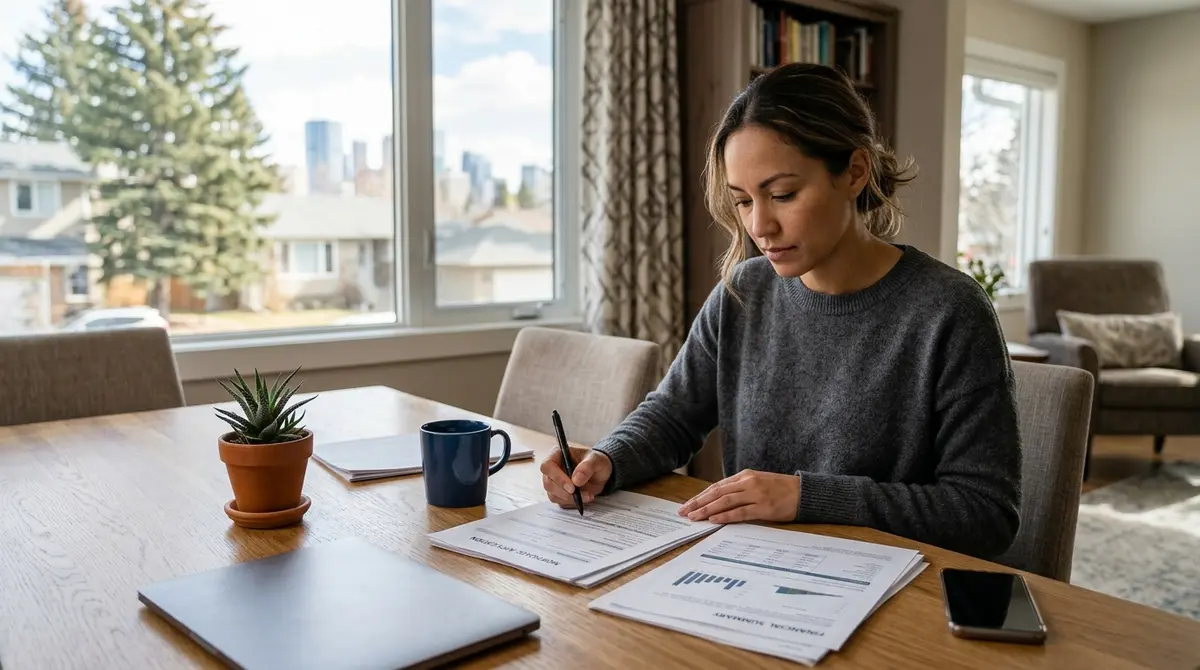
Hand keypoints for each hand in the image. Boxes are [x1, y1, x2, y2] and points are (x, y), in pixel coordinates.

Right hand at [540, 446, 612, 508]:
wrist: (600, 472)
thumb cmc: (596, 461)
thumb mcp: (596, 460)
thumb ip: (587, 467)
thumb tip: (576, 480)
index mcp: (557, 454)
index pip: (547, 466)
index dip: (557, 477)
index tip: (572, 487)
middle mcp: (553, 468)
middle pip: (548, 483)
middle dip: (564, 492)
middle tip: (579, 495)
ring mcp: (554, 482)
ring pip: (553, 495)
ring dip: (569, 499)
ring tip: (587, 495)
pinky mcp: (559, 493)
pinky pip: (560, 502)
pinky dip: (572, 502)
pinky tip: (585, 498)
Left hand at [677, 469, 799, 523]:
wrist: (805, 492)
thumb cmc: (781, 489)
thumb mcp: (758, 483)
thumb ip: (740, 489)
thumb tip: (719, 500)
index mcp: (745, 476)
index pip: (717, 487)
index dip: (700, 496)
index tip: (688, 504)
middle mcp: (748, 483)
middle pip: (717, 493)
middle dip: (698, 502)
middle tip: (684, 512)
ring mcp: (756, 494)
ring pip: (725, 501)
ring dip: (707, 509)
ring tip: (694, 516)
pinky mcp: (764, 507)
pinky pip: (740, 512)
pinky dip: (725, 515)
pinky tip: (714, 519)